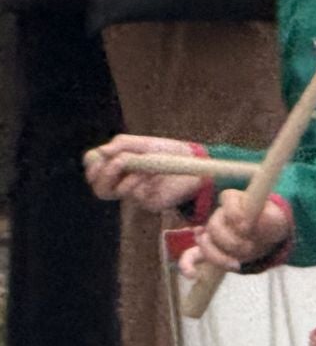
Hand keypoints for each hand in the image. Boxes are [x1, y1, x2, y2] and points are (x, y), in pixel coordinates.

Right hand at [84, 135, 202, 212]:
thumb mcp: (143, 143)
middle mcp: (123, 183)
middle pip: (99, 188)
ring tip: (145, 165)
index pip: (93, 170)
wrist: (194, 163)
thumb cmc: (167, 152)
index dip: (92, 165)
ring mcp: (135, 194)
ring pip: (114, 191)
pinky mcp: (148, 202)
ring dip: (126, 175)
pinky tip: (154, 174)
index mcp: (118, 167)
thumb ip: (120, 145)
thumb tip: (100, 152)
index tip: (100, 157)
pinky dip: (141, 181)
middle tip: (119, 162)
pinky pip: (135, 194)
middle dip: (104, 174)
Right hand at [190, 189, 291, 275]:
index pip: (228, 199)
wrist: (270, 235)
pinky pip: (191, 256)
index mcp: (235, 199)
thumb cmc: (272, 223)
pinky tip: (193, 275)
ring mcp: (212, 232)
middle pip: (214, 226)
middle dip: (230, 241)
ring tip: (236, 264)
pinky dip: (188, 265)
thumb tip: (246, 225)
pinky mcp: (210, 249)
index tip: (247, 226)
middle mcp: (219, 213)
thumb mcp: (276, 219)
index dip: (235, 214)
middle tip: (249, 247)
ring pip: (205, 243)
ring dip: (220, 255)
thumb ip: (266, 218)